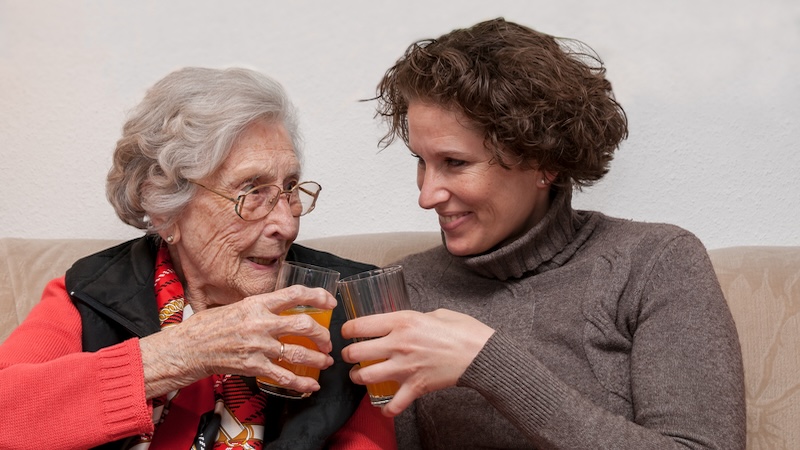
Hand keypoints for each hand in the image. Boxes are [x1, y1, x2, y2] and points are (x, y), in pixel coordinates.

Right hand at [139, 285, 335, 397]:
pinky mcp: (254, 366)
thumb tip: (279, 305)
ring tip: (325, 361)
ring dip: (317, 358)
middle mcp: (261, 323)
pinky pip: (284, 375)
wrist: (188, 348)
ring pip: (299, 352)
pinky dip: (302, 382)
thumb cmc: (207, 327)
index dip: (317, 296)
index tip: (330, 301)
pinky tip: (311, 384)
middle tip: (327, 340)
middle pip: (304, 324)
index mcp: (257, 303)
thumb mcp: (235, 306)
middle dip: (322, 334)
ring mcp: (258, 346)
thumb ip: (259, 306)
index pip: (294, 294)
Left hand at [341, 308, 493, 416]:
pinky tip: (384, 408)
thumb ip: (414, 319)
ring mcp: (406, 367)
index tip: (346, 332)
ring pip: (366, 377)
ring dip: (359, 378)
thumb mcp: (435, 313)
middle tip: (350, 356)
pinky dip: (386, 410)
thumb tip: (404, 324)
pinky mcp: (416, 387)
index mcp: (403, 322)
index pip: (360, 325)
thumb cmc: (463, 331)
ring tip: (361, 376)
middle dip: (348, 355)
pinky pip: (393, 404)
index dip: (347, 329)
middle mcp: (399, 344)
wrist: (482, 354)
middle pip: (356, 353)